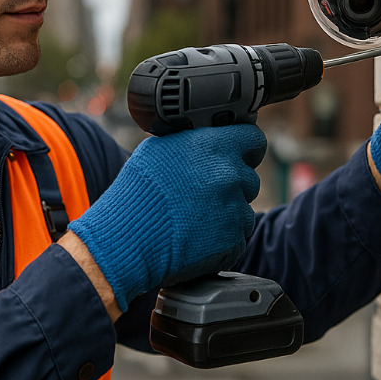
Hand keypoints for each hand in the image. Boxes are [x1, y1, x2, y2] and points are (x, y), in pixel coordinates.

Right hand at [67, 125, 265, 310]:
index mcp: (213, 147)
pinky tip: (194, 237)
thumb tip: (209, 138)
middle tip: (202, 195)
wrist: (126, 239)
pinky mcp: (233, 241)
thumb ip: (193, 142)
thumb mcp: (159, 149)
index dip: (247, 148)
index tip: (241, 155)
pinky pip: (236, 237)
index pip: (254, 139)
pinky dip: (221, 240)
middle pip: (249, 178)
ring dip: (226, 214)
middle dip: (231, 185)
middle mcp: (229, 176)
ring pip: (243, 210)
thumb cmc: (136, 192)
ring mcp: (234, 210)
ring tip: (193, 218)